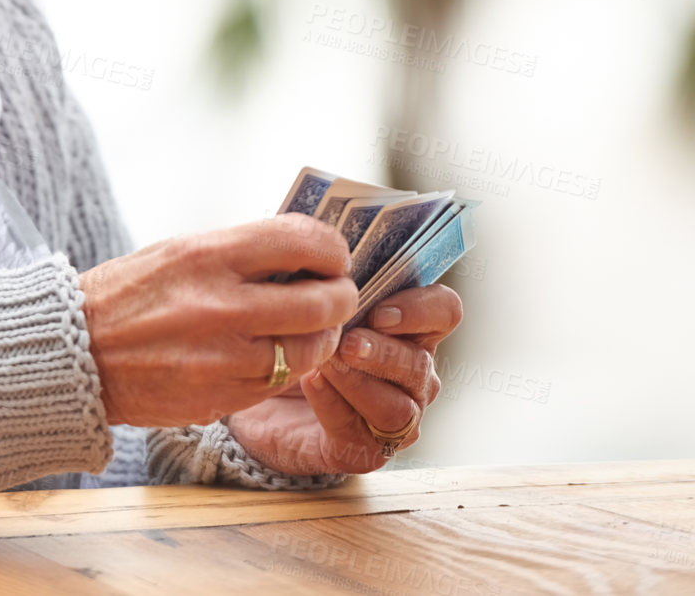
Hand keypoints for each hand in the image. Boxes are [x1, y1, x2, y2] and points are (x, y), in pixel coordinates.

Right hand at [77, 214, 357, 427]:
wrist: (76, 353)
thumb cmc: (129, 296)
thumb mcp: (179, 253)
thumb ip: (241, 253)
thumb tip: (305, 253)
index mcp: (207, 255)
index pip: (303, 241)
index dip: (332, 248)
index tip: (332, 256)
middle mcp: (219, 304)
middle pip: (322, 301)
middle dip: (341, 296)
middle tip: (337, 294)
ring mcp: (222, 356)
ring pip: (311, 349)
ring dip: (324, 337)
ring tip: (314, 328)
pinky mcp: (221, 396)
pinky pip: (281, 381)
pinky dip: (292, 367)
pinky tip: (281, 354)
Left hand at [225, 284, 463, 474]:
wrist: (251, 389)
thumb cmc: (288, 333)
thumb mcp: (305, 298)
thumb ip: (327, 275)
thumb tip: (325, 244)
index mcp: (408, 327)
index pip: (443, 311)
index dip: (421, 310)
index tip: (380, 311)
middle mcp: (412, 373)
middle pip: (422, 363)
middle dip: (383, 352)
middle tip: (347, 342)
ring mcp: (394, 415)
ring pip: (400, 407)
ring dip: (360, 382)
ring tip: (324, 364)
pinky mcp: (365, 450)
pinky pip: (364, 432)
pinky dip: (335, 406)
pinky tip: (311, 384)